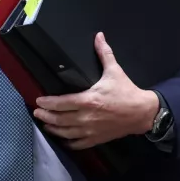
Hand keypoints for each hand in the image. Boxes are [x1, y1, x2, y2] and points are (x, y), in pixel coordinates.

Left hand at [34, 32, 159, 149]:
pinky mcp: (96, 139)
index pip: (61, 103)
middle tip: (37, 113)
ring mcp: (90, 130)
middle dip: (46, 116)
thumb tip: (99, 36)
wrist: (142, 112)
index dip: (47, 103)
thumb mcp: (115, 71)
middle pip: (59, 119)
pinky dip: (68, 142)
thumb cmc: (126, 91)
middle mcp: (86, 117)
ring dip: (53, 128)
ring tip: (45, 124)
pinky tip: (63, 139)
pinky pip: (78, 144)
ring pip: (66, 132)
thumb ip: (104, 53)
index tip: (38, 101)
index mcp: (88, 100)